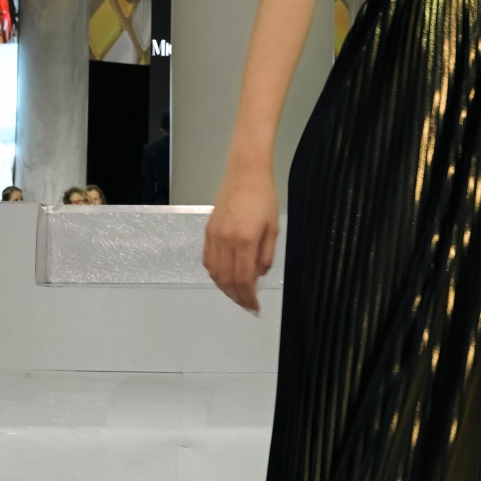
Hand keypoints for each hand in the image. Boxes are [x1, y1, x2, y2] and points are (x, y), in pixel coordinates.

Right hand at [203, 166, 278, 313]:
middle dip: (237, 297)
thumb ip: (266, 256)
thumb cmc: (264, 197)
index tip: (254, 307)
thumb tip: (258, 277)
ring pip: (214, 273)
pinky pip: (208, 260)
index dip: (249, 297)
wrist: (245, 173)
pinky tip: (224, 277)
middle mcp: (226, 240)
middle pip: (227, 280)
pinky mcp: (208, 231)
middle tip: (247, 305)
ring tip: (237, 294)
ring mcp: (214, 236)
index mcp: (245, 240)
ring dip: (225, 288)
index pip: (244, 279)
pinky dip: (214, 273)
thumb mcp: (273, 228)